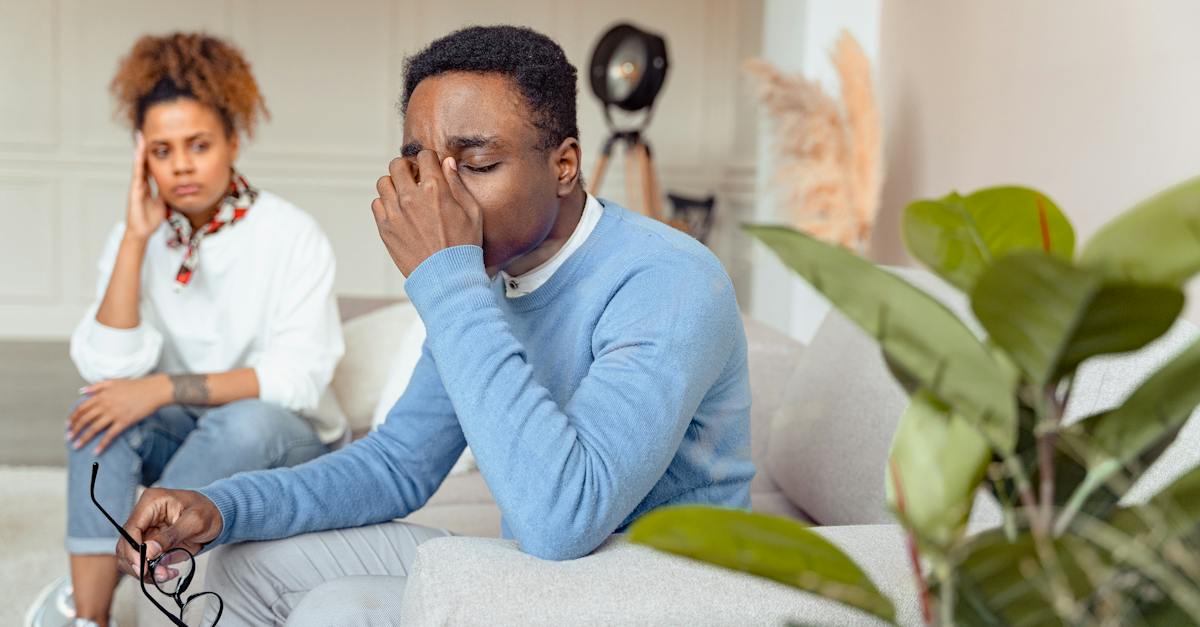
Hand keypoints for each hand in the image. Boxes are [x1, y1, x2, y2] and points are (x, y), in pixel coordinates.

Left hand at [68, 375, 169, 453]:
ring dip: (83, 438)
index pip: (81, 408)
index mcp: (102, 395)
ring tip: (76, 446)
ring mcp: (114, 414)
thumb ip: (97, 386)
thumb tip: (81, 392)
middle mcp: (105, 405)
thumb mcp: (114, 381)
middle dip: (75, 430)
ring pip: (94, 428)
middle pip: (84, 419)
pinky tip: (96, 452)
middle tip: (69, 438)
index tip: (68, 425)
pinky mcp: (124, 422)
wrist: (154, 390)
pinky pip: (110, 435)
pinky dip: (102, 444)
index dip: (73, 417)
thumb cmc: (136, 385)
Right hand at [116, 487, 222, 580]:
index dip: (133, 551)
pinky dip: (151, 572)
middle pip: (125, 545)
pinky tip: (168, 572)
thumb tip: (147, 552)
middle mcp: (143, 516)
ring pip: (130, 557)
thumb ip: (171, 536)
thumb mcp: (195, 522)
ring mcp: (145, 530)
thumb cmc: (208, 512)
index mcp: (151, 503)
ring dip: (144, 571)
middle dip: (139, 564)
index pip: (130, 529)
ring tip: (166, 574)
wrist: (218, 515)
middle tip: (159, 575)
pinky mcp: (149, 544)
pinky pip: (142, 562)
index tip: (143, 568)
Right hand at [125, 132, 165, 241]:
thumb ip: (165, 191)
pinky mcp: (134, 192)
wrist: (142, 231)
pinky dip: (138, 165)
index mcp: (147, 185)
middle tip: (144, 133)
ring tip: (140, 139)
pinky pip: (137, 176)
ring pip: (138, 166)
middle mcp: (140, 183)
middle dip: (143, 148)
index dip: (151, 154)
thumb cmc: (151, 218)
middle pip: (142, 162)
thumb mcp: (163, 201)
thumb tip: (175, 184)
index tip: (154, 142)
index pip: (149, 166)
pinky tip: (138, 156)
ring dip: (139, 152)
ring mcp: (136, 187)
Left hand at [371, 150, 482, 276]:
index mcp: (435, 189)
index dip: (429, 160)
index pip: (424, 156)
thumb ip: (457, 184)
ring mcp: (395, 213)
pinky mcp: (385, 228)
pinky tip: (399, 212)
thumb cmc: (463, 246)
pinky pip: (377, 204)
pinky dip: (386, 204)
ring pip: (383, 183)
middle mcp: (411, 197)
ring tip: (405, 195)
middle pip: (397, 165)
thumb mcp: (472, 212)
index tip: (431, 168)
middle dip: (407, 167)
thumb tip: (447, 163)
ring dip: (395, 184)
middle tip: (415, 178)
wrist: (447, 277)